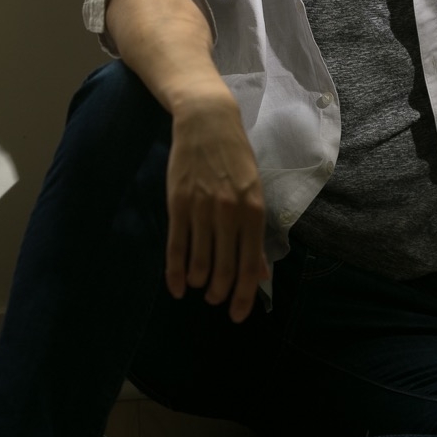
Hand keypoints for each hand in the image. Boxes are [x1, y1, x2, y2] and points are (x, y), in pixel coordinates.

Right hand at [165, 90, 268, 322]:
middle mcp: (230, 212)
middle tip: (216, 299)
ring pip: (199, 262)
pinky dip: (175, 273)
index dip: (244, 295)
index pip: (250, 264)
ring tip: (200, 287)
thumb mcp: (254, 189)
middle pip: (224, 269)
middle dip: (220, 293)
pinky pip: (176, 247)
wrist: (207, 121)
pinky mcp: (178, 204)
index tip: (238, 314)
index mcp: (254, 209)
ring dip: (199, 282)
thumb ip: (255, 231)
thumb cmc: (235, 156)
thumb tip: (261, 272)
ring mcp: (202, 208)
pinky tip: (176, 287)